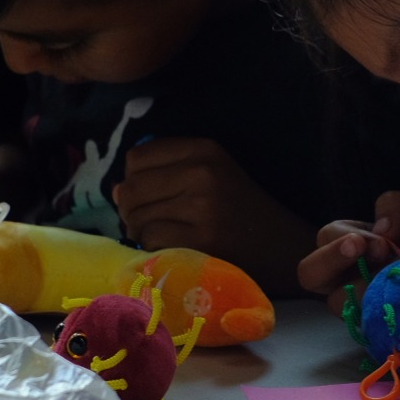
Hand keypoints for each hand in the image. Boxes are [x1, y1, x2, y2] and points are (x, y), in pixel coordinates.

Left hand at [112, 137, 309, 262]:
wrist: (285, 249)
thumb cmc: (243, 212)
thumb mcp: (213, 174)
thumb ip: (165, 172)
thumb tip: (114, 189)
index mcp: (205, 149)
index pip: (137, 157)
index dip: (133, 179)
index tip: (149, 196)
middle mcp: (202, 173)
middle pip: (130, 188)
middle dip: (130, 210)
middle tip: (151, 223)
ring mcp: (203, 208)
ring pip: (137, 217)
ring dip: (141, 232)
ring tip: (166, 236)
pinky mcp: (202, 241)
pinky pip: (151, 240)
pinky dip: (154, 249)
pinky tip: (175, 250)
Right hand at [300, 191, 399, 320]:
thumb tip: (377, 227)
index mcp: (361, 244)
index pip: (325, 239)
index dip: (341, 239)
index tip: (379, 241)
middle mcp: (356, 276)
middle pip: (311, 274)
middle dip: (330, 260)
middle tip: (367, 252)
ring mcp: (369, 307)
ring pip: (336, 303)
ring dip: (359, 288)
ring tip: (392, 281)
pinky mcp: (386, 333)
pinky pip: (366, 330)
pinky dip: (382, 316)